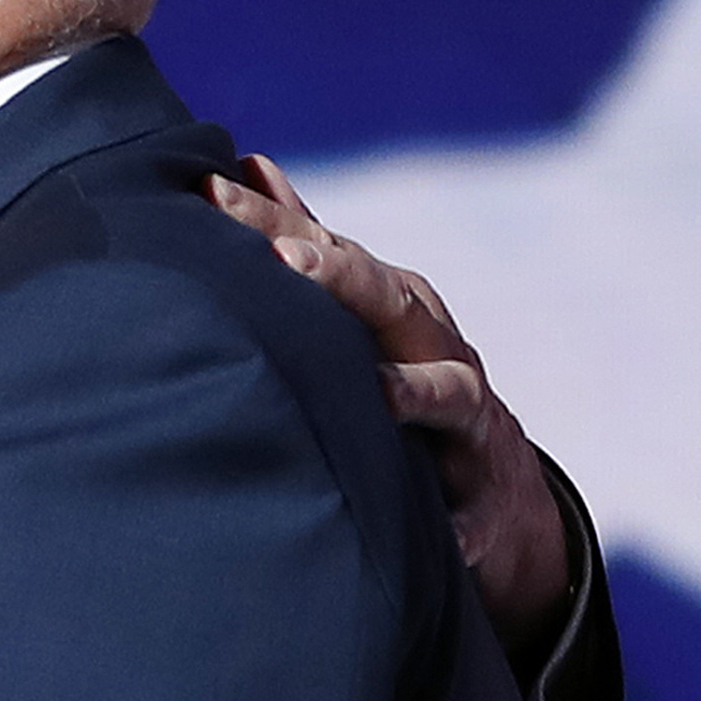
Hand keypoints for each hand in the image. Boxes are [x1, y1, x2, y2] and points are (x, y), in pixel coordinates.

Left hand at [207, 155, 572, 657]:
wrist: (490, 488)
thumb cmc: (401, 382)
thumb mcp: (357, 314)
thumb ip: (306, 246)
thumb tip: (247, 166)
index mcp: (389, 304)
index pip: (325, 250)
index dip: (270, 221)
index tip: (210, 194)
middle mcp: (434, 346)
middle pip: (388, 301)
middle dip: (341, 277)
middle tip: (286, 260)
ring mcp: (469, 418)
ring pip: (451, 392)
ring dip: (418, 390)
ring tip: (381, 392)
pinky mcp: (487, 497)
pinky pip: (473, 512)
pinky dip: (460, 521)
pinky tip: (446, 534)